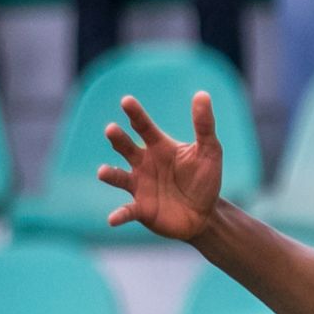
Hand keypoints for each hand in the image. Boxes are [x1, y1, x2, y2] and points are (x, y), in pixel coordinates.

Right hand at [99, 92, 224, 239]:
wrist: (205, 215)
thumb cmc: (204, 180)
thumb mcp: (210, 152)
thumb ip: (204, 125)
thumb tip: (203, 94)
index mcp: (159, 147)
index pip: (144, 126)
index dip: (135, 114)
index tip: (127, 101)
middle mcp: (143, 163)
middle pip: (125, 147)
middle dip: (117, 139)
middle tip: (112, 130)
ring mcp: (139, 185)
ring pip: (118, 176)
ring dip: (109, 174)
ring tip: (103, 172)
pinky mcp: (141, 209)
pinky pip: (126, 211)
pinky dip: (119, 214)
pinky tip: (113, 219)